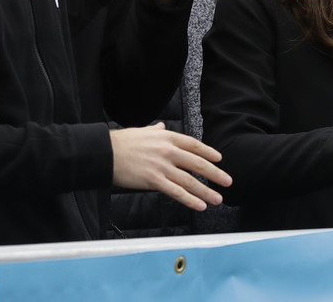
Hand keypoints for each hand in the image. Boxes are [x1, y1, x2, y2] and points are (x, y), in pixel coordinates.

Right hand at [110, 123, 231, 210]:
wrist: (105, 151)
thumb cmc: (121, 142)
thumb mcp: (143, 131)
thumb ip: (156, 131)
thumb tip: (162, 127)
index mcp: (167, 137)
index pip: (194, 145)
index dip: (209, 153)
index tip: (219, 159)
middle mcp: (168, 150)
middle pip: (197, 163)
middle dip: (215, 174)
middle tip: (228, 181)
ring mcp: (162, 166)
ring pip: (190, 180)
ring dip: (206, 191)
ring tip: (218, 198)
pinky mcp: (154, 180)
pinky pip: (176, 192)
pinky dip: (190, 200)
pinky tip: (200, 205)